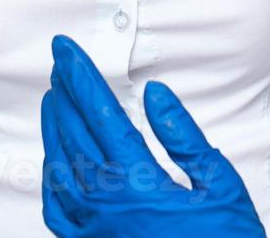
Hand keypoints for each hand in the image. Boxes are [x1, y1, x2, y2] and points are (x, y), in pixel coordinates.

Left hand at [40, 35, 265, 237]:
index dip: (80, 76)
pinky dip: (50, 179)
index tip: (66, 50)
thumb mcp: (219, 184)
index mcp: (137, 181)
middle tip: (58, 64)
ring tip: (52, 101)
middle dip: (64, 93)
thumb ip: (183, 137)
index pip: (99, 113)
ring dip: (53, 129)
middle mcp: (107, 204)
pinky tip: (53, 164)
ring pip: (59, 168)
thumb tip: (155, 96)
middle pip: (73, 133)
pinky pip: (58, 211)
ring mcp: (94, 229)